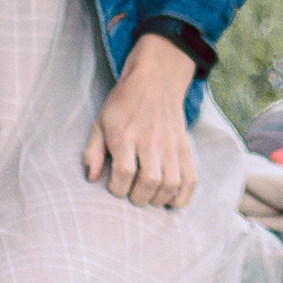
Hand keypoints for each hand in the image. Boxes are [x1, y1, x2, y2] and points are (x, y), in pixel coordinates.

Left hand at [85, 33, 198, 210]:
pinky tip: (172, 201)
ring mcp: (171, 145)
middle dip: (139, 197)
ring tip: (150, 197)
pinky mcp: (185, 148)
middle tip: (133, 195)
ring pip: (171, 183)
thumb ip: (93, 151)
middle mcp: (150, 141)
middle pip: (150, 181)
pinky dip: (184, 196)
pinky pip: (191, 178)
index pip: (124, 173)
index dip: (117, 188)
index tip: (115, 186)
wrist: (155, 81)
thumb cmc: (124, 104)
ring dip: (159, 198)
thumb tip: (92, 177)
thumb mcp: (100, 123)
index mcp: (126, 135)